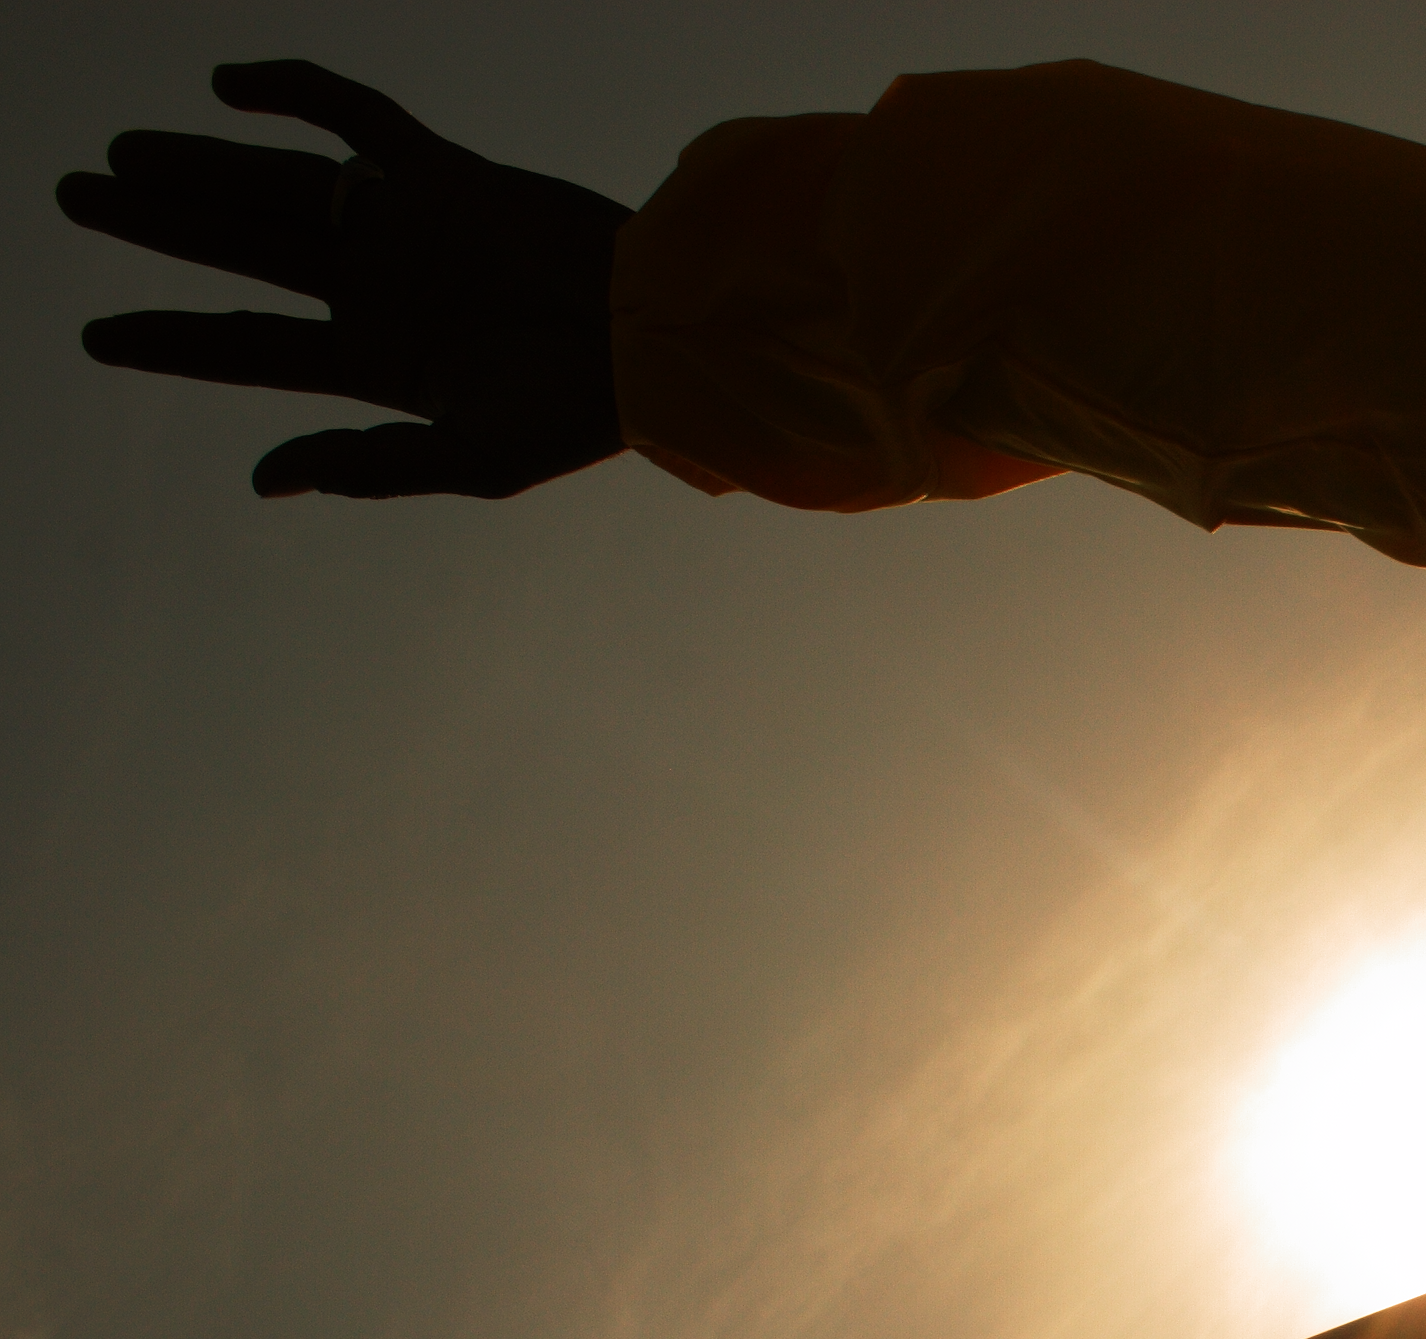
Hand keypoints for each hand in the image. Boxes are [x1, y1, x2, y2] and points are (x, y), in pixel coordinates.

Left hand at [57, 60, 627, 498]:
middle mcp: (377, 286)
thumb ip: (368, 463)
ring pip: (277, 183)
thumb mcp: (472, 460)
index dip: (169, 338)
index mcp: (376, 360)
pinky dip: (295, 92)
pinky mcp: (446, 174)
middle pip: (241, 248)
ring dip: (198, 165)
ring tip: (119, 155)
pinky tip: (227, 83)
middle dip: (157, 225)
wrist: (663, 336)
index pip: (248, 343)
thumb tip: (261, 477)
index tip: (95, 334)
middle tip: (72, 196)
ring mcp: (407, 226)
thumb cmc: (580, 413)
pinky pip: (356, 119)